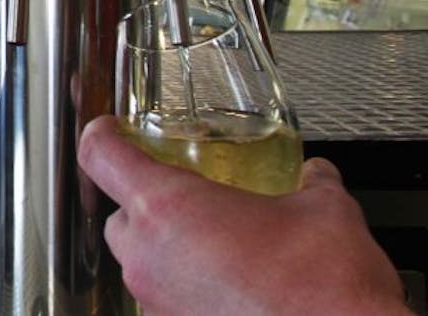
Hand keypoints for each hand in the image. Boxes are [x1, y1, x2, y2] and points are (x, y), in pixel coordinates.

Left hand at [79, 115, 407, 314]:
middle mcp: (149, 258)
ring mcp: (158, 304)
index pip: (101, 156)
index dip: (102, 135)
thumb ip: (313, 182)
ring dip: (168, 251)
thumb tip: (317, 175)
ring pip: (142, 264)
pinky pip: (168, 302)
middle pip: (119, 218)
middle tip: (186, 197)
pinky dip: (190, 290)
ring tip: (217, 245)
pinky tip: (231, 285)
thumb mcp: (325, 212)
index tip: (111, 129)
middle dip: (145, 205)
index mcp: (168, 208)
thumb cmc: (322, 289)